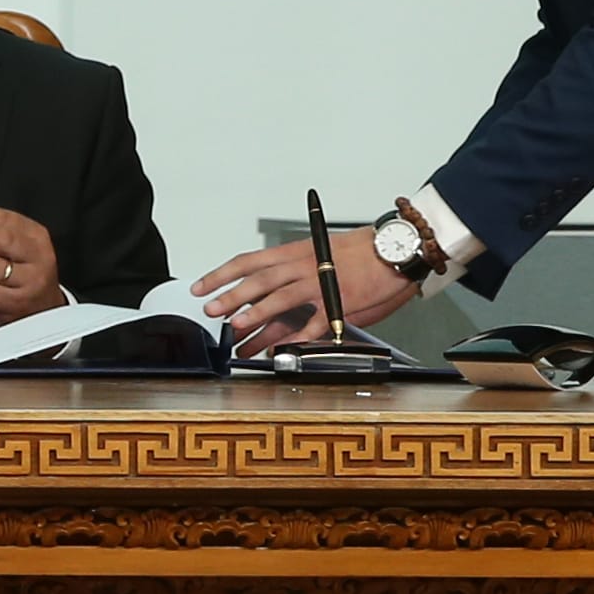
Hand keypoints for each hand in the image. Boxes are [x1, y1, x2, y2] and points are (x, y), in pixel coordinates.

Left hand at [191, 231, 415, 345]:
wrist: (394, 248)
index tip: (199, 287)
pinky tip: (286, 346)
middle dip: (231, 296)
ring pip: (282, 297)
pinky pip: (317, 320)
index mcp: (293, 251)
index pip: (247, 261)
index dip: (220, 275)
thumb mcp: (316, 249)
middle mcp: (303, 264)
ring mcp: (322, 282)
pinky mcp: (341, 300)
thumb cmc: (357, 250)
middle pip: (259, 280)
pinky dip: (300, 334)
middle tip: (210, 310)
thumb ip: (290, 266)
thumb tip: (263, 282)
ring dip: (257, 312)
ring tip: (237, 325)